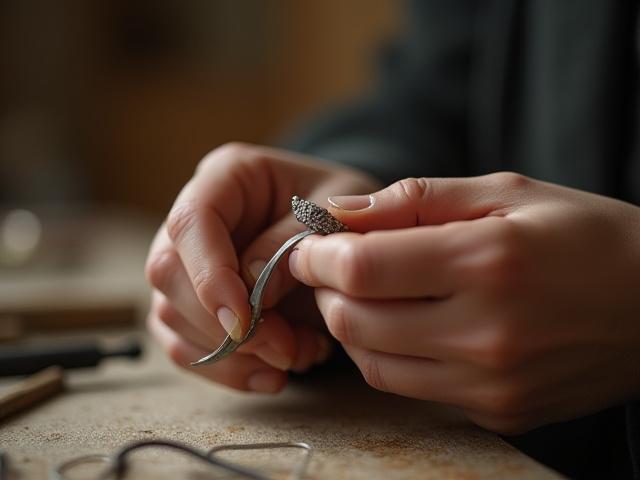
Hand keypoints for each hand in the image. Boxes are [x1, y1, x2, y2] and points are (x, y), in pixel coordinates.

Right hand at [145, 143, 379, 392]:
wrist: (349, 237)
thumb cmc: (345, 215)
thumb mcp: (337, 214)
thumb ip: (295, 241)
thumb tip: (252, 292)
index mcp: (227, 176)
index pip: (192, 221)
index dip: (209, 275)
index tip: (244, 322)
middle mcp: (196, 218)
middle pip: (169, 273)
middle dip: (224, 325)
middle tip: (286, 349)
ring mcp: (189, 262)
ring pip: (170, 315)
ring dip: (231, 354)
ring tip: (298, 356)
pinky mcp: (194, 304)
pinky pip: (185, 346)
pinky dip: (227, 371)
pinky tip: (272, 377)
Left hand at [288, 173, 639, 433]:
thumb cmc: (584, 235)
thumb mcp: (506, 191)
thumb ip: (415, 198)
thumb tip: (338, 211)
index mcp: (488, 262)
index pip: (362, 270)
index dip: (318, 256)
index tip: (310, 244)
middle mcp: (487, 334)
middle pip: (356, 323)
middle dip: (326, 292)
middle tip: (332, 266)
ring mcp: (493, 385)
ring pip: (374, 365)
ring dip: (351, 327)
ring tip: (367, 294)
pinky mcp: (498, 412)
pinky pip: (412, 388)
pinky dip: (389, 355)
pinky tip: (407, 325)